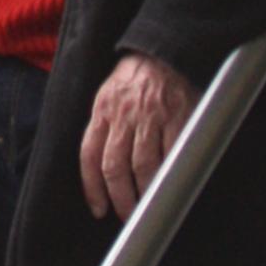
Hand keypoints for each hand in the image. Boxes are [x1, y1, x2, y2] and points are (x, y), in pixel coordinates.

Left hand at [79, 53, 200, 221]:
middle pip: (115, 167)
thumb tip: (101, 166)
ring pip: (142, 166)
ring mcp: (150, 116)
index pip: (89, 155)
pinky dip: (169, 174)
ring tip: (147, 208)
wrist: (164, 50)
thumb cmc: (135, 76)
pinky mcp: (176, 116)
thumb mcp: (109, 94)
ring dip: (144, 193)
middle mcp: (122, 115)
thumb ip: (105, 125)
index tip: (98, 208)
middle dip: (120, 198)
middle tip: (126, 215)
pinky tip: (168, 187)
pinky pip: (171, 153)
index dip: (92, 187)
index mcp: (102, 110)